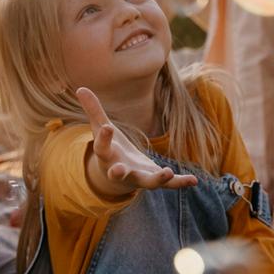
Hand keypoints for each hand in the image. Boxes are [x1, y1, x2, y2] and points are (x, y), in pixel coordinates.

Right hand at [75, 87, 197, 195]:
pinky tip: (194, 180)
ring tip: (168, 172)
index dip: (103, 138)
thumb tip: (80, 88)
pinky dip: (180, 183)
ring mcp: (139, 177)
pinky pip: (168, 185)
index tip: (107, 128)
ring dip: (157, 179)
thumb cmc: (109, 149)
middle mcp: (121, 170)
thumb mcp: (100, 128)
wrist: (117, 177)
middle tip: (119, 170)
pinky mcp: (154, 179)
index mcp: (107, 156)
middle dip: (118, 173)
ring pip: (147, 182)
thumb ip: (93, 110)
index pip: (102, 148)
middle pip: (118, 174)